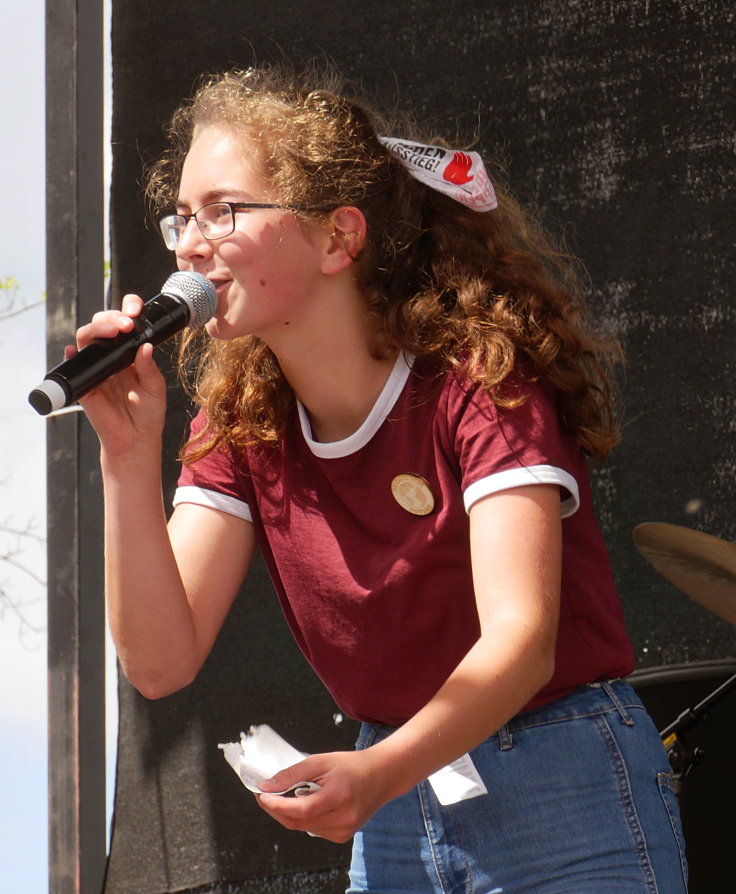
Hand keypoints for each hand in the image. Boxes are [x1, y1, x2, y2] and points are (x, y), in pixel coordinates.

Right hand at [70, 295, 167, 455]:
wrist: (136, 438)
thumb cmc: (148, 412)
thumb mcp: (155, 388)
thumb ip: (149, 368)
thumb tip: (144, 346)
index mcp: (130, 351)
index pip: (125, 322)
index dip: (128, 309)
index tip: (136, 310)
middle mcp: (111, 355)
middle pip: (103, 324)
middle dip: (112, 317)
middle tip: (126, 324)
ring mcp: (97, 366)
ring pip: (87, 337)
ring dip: (97, 328)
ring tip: (112, 331)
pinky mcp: (85, 382)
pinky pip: (74, 364)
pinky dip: (72, 354)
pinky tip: (74, 351)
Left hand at [256, 749, 391, 843]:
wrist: (380, 777)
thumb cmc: (352, 766)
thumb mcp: (322, 761)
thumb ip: (293, 774)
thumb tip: (267, 786)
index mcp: (340, 796)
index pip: (302, 809)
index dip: (278, 805)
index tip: (261, 795)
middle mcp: (343, 818)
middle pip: (298, 822)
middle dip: (277, 810)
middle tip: (265, 795)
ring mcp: (343, 831)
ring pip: (303, 828)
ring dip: (290, 814)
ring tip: (288, 795)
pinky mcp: (342, 836)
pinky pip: (313, 830)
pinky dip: (304, 818)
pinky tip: (309, 803)